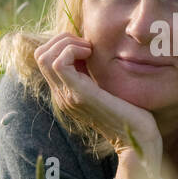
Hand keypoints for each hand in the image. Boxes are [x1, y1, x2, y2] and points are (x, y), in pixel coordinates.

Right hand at [33, 34, 160, 164]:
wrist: (137, 139)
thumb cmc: (130, 112)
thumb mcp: (106, 87)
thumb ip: (94, 73)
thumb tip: (91, 50)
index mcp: (66, 92)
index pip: (44, 58)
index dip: (63, 43)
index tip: (87, 47)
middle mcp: (61, 94)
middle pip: (40, 54)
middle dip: (62, 39)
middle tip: (87, 45)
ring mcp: (67, 95)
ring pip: (45, 56)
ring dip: (67, 43)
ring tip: (89, 50)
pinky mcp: (79, 95)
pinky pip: (59, 63)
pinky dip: (73, 50)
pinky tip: (91, 55)